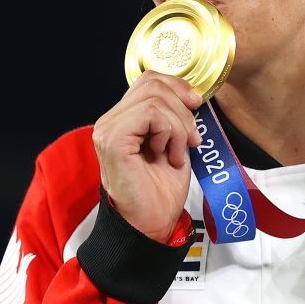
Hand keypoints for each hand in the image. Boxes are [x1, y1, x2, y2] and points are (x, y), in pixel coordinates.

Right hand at [92, 72, 201, 241]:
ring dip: (177, 125)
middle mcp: (110, 121)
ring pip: (154, 99)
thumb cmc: (161, 191)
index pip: (148, 80)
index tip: (196, 105)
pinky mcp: (112, 140)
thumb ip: (175, 117)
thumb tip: (193, 95)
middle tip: (191, 139)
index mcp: (123, 120)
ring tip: (178, 151)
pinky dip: (168, 131)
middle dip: (182, 109)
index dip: (177, 86)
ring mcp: (108, 130)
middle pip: (152, 84)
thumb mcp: (174, 143)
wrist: (153, 223)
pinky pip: (149, 113)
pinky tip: (167, 154)